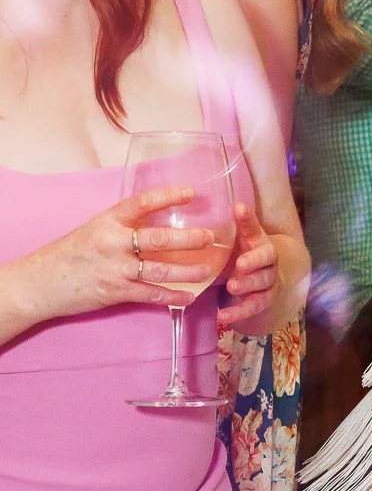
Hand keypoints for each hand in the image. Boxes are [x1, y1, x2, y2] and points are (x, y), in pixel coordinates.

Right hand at [25, 186, 218, 321]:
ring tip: (208, 269)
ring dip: (188, 270)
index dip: (168, 196)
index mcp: (108, 221)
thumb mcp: (94, 229)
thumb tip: (156, 218)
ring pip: (160, 269)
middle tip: (210, 237)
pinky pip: (151, 294)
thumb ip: (123, 225)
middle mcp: (114, 242)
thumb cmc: (71, 253)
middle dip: (189, 238)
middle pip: (159, 238)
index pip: (142, 203)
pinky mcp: (116, 292)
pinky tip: (190, 297)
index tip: (191, 193)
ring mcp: (116, 269)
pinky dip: (173, 296)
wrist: (42, 282)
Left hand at [217, 201, 278, 330]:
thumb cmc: (252, 250)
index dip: (252, 229)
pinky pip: (252, 308)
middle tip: (239, 265)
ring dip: (247, 287)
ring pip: (261, 288)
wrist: (274, 273)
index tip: (239, 216)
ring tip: (231, 287)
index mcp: (264, 247)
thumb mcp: (248, 236)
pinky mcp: (261, 302)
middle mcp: (269, 267)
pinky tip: (222, 317)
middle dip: (253, 265)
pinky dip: (238, 313)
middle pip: (265, 267)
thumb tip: (236, 204)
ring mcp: (267, 286)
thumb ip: (244, 223)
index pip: (263, 241)